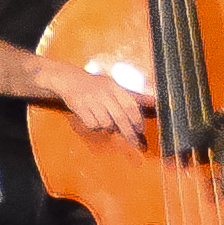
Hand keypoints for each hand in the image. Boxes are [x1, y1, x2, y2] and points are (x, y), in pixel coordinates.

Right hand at [33, 58, 148, 138]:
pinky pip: (93, 124)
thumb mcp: (113, 86)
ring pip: (106, 123)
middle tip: (136, 144)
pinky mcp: (80, 107)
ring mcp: (91, 100)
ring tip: (105, 120)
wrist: (69, 79)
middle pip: (120, 118)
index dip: (138, 121)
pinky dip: (95, 126)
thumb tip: (154, 102)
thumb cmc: (95, 85)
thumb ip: (130, 96)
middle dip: (130, 134)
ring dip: (108, 127)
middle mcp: (104, 93)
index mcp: (114, 87)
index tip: (142, 132)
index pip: (131, 106)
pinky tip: (93, 118)